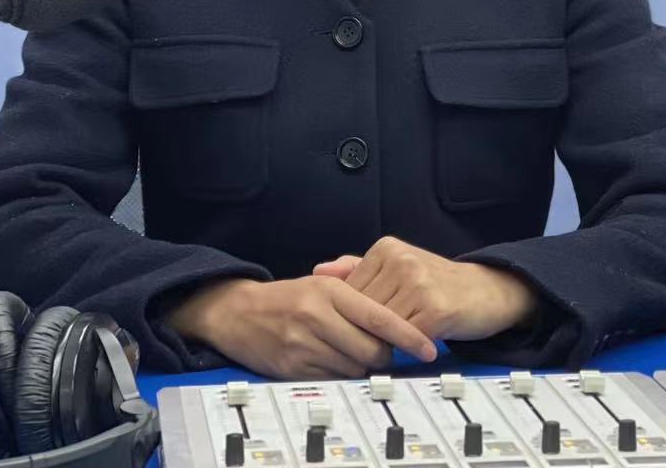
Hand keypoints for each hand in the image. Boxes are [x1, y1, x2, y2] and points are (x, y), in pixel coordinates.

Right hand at [165, 275, 437, 378]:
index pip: (380, 317)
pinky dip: (340, 376)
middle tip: (382, 351)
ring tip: (352, 353)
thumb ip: (358, 296)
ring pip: (354, 367)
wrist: (237, 312)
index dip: (408, 335)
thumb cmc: (288, 297)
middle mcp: (318, 317)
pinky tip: (334, 363)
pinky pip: (332, 380)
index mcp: (330, 292)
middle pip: (371, 349)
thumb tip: (394, 319)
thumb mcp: (322, 284)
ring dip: (361, 366)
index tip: (428, 348)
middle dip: (383, 355)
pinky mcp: (292, 368)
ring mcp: (304, 344)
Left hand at [314, 236, 539, 341]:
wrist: (487, 292)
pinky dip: (401, 349)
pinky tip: (406, 350)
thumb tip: (318, 271)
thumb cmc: (437, 284)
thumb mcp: (397, 267)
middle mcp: (401, 260)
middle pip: (361, 309)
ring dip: (380, 343)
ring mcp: (418, 283)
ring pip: (379, 326)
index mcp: (387, 248)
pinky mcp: (434, 309)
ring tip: (384, 351)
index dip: (349, 316)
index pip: (349, 290)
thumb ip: (357, 268)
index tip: (353, 329)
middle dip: (361, 331)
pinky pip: (403, 338)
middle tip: (363, 347)